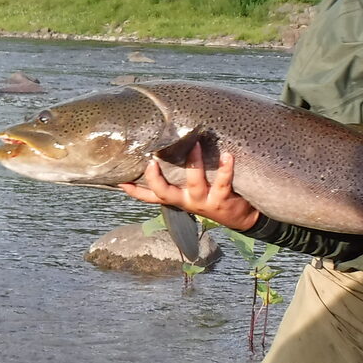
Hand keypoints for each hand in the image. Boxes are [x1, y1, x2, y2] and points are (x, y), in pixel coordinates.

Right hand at [116, 142, 261, 230]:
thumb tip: (168, 152)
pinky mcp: (223, 199)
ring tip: (195, 145)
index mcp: (178, 199)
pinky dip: (225, 168)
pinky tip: (227, 156)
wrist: (242, 217)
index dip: (135, 192)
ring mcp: (204, 201)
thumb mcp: (193, 192)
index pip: (151, 197)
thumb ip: (180, 178)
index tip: (121, 181)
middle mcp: (187, 201)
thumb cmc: (214, 197)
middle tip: (151, 162)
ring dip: (193, 164)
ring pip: (194, 184)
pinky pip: (223, 182)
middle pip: (165, 193)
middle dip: (156, 179)